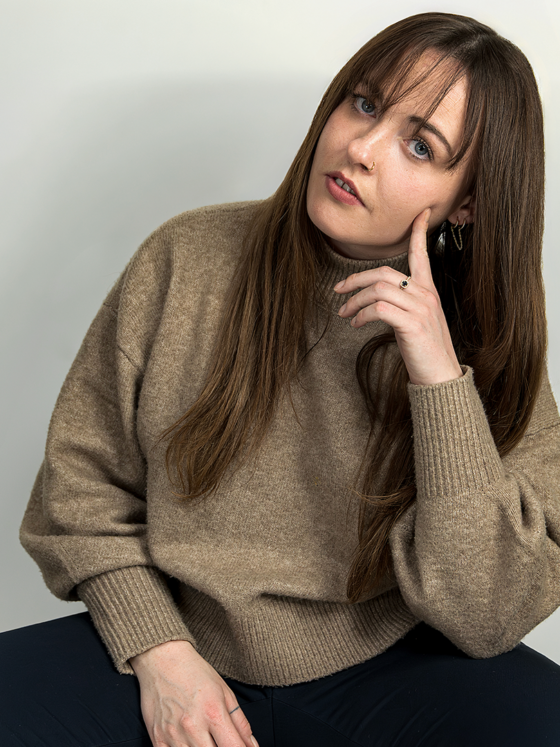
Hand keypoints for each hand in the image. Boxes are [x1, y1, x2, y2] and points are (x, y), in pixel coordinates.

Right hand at [129, 640, 257, 746]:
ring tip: (205, 740)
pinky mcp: (157, 739)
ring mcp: (173, 735)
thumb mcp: (225, 692)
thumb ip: (240, 723)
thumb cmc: (195, 673)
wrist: (162, 659)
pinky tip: (188, 742)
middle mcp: (193, 727)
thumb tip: (252, 746)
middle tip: (222, 742)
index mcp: (213, 713)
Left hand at [334, 208, 462, 385]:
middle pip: (385, 273)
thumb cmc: (425, 351)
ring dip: (354, 301)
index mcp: (428, 291)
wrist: (440, 377)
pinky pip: (379, 309)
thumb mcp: (416, 321)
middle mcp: (426, 295)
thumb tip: (374, 299)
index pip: (423, 255)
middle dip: (356, 278)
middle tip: (338, 289)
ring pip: (378, 290)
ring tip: (344, 313)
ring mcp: (420, 309)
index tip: (420, 213)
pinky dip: (361, 315)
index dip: (419, 232)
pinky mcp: (412, 324)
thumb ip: (402, 304)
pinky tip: (355, 324)